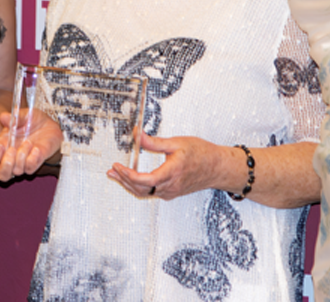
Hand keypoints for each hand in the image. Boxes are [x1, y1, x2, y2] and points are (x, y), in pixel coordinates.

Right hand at [0, 109, 62, 182]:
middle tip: (12, 149)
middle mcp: (11, 157)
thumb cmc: (33, 120)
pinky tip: (37, 148)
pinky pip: (30, 169)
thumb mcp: (25, 115)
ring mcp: (23, 162)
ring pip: (17, 171)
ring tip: (28, 142)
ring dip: (21, 157)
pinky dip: (33, 159)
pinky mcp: (35, 163)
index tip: (0, 146)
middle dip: (5, 165)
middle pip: (2, 174)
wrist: (48, 124)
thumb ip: (15, 117)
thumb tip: (3, 116)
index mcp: (3, 145)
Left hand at [107, 132, 221, 200]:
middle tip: (112, 171)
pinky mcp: (172, 192)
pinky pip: (151, 193)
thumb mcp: (176, 142)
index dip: (128, 175)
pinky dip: (139, 187)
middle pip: (141, 189)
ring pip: (145, 193)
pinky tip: (133, 180)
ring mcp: (171, 191)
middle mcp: (170, 186)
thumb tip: (137, 135)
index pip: (145, 180)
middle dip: (123, 180)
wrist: (217, 166)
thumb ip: (154, 142)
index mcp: (171, 173)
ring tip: (117, 176)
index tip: (118, 166)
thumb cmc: (201, 153)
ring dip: (129, 185)